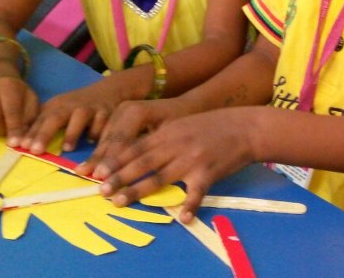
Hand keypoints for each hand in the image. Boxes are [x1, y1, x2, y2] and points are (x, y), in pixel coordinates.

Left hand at [20, 79, 127, 154]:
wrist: (108, 91)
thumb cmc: (78, 106)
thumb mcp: (59, 110)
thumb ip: (43, 124)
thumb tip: (21, 143)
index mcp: (56, 106)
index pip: (40, 120)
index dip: (30, 133)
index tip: (19, 146)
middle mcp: (70, 105)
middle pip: (55, 118)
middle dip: (44, 134)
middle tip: (35, 150)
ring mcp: (89, 108)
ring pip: (79, 118)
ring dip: (72, 133)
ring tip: (66, 148)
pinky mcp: (106, 112)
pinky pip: (101, 123)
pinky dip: (97, 132)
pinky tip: (92, 141)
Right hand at [76, 97, 190, 178]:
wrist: (188, 104)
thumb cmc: (184, 121)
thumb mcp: (171, 135)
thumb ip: (152, 153)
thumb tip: (137, 171)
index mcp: (138, 113)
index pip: (120, 141)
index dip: (111, 160)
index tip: (102, 177)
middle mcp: (126, 109)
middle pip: (110, 139)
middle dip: (99, 159)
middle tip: (85, 175)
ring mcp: (121, 110)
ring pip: (107, 136)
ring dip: (96, 155)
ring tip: (83, 172)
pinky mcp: (120, 114)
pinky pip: (108, 133)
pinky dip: (101, 149)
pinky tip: (94, 162)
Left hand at [95, 107, 256, 221]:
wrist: (245, 127)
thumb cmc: (213, 125)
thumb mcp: (183, 124)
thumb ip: (162, 137)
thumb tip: (137, 153)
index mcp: (168, 132)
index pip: (136, 146)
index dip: (115, 159)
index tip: (98, 171)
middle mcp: (176, 145)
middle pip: (142, 163)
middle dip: (119, 176)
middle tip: (101, 190)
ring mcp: (192, 159)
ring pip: (160, 177)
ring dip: (138, 191)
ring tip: (120, 202)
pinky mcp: (208, 173)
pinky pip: (197, 193)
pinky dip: (190, 206)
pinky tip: (182, 218)